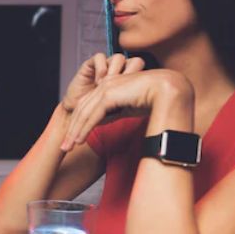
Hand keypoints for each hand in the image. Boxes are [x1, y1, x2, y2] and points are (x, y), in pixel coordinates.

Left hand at [61, 69, 192, 151]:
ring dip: (75, 132)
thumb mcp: (129, 107)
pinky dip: (84, 129)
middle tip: (64, 147)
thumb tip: (102, 121)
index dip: (79, 123)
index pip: (88, 106)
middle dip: (72, 130)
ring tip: (68, 147)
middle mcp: (106, 85)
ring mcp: (106, 88)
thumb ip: (115, 111)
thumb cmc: (156, 99)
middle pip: (82, 110)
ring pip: (84, 113)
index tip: (73, 139)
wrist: (170, 90)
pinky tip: (78, 140)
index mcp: (110, 86)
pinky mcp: (109, 94)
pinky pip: (92, 115)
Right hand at [62, 53, 144, 113]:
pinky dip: (101, 68)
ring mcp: (105, 66)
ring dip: (115, 71)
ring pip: (118, 58)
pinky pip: (99, 57)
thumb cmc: (97, 113)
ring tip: (109, 86)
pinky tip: (99, 82)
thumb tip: (146, 108)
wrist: (76, 113)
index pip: (144, 72)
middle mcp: (119, 71)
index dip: (142, 79)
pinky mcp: (91, 64)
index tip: (136, 94)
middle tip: (125, 89)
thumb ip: (130, 107)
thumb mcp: (118, 112)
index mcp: (129, 80)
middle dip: (131, 74)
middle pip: (135, 62)